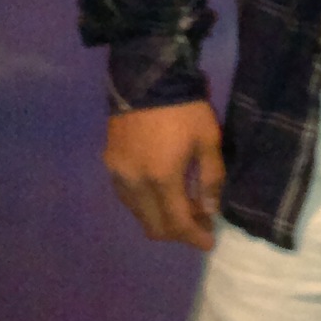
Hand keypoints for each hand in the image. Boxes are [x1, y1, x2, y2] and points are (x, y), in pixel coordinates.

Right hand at [104, 101, 225, 249]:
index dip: (194, 237)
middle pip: (153, 226)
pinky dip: (146, 204)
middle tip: (200, 223)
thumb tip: (209, 210)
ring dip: (160, 218)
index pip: (176, 223)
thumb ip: (211, 178)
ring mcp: (118, 174)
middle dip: (178, 232)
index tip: (209, 242)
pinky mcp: (110, 164)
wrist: (147, 78)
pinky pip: (127, 198)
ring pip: (138, 214)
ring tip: (184, 206)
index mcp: (161, 178)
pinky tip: (162, 192)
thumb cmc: (184, 109)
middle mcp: (134, 183)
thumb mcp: (209, 140)